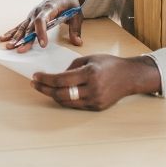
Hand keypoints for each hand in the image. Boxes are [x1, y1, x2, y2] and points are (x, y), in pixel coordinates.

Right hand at [0, 0, 85, 52]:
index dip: (41, 32)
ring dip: (16, 36)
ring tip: (9, 46)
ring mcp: (33, 13)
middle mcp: (38, 10)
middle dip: (25, 39)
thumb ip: (75, 29)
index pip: (42, 20)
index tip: (42, 44)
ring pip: (23, 26)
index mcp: (50, 8)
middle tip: (20, 50)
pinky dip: (13, 31)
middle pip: (30, 26)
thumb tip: (78, 42)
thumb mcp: (77, 14)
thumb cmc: (70, 2)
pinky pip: (21, 25)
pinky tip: (4, 38)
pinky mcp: (31, 17)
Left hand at [30, 54, 160, 110]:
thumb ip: (72, 67)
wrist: (130, 77)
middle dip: (45, 89)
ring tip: (44, 88)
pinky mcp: (97, 107)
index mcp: (90, 74)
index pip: (61, 80)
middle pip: (61, 94)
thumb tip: (56, 76)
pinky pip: (76, 105)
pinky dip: (65, 99)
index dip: (45, 79)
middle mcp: (92, 89)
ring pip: (67, 102)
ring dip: (53, 95)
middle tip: (35, 84)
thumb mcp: (90, 58)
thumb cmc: (109, 64)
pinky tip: (58, 93)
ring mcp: (95, 100)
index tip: (35, 76)